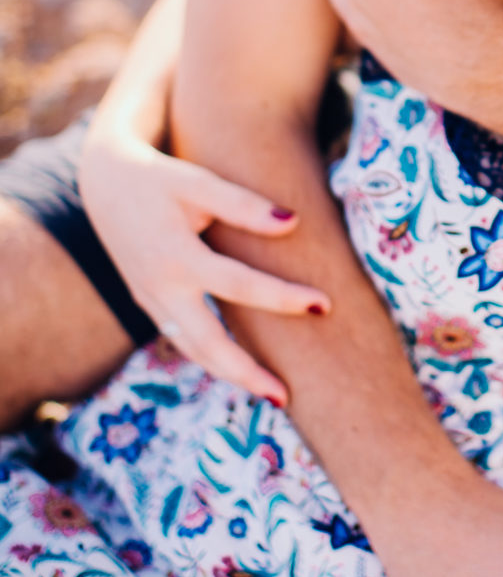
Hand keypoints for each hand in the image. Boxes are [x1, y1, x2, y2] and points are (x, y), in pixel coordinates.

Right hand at [79, 129, 330, 402]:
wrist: (104, 183)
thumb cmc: (159, 179)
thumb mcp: (197, 182)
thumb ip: (242, 204)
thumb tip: (292, 223)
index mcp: (175, 256)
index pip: (238, 285)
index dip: (282, 297)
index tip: (323, 305)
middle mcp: (160, 288)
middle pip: (206, 343)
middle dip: (246, 372)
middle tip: (286, 396)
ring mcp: (151, 301)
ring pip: (193, 350)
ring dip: (231, 375)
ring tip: (273, 394)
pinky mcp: (150, 304)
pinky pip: (184, 341)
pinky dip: (212, 360)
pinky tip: (241, 370)